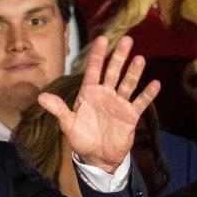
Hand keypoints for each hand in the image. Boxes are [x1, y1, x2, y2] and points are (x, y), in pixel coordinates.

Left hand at [38, 35, 160, 172]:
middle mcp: (105, 94)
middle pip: (113, 72)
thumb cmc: (81, 138)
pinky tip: (155, 84)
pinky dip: (147, 94)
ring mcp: (119, 103)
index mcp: (89, 93)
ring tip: (140, 59)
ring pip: (128, 84)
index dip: (97, 55)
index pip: (94, 70)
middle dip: (119, 57)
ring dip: (134, 72)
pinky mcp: (130, 115)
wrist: (97, 157)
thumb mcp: (68, 124)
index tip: (102, 38)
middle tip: (127, 39)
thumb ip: (58, 109)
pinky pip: (140, 102)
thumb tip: (40, 97)